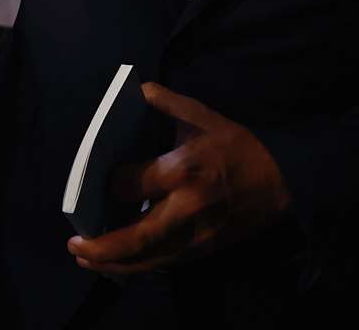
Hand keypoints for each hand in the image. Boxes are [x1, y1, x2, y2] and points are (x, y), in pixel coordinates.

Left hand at [67, 82, 290, 274]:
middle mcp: (187, 208)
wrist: (284, 181)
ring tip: (86, 259)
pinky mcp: (206, 250)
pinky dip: (140, 267)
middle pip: (138, 237)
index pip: (134, 184)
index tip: (98, 183)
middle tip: (74, 245)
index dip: (111, 186)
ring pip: (151, 259)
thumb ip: (167, 102)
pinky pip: (166, 263)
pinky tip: (118, 265)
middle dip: (103, 247)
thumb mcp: (204, 116)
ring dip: (115, 264)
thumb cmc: (238, 146)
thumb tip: (135, 90)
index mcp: (184, 170)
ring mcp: (198, 235)